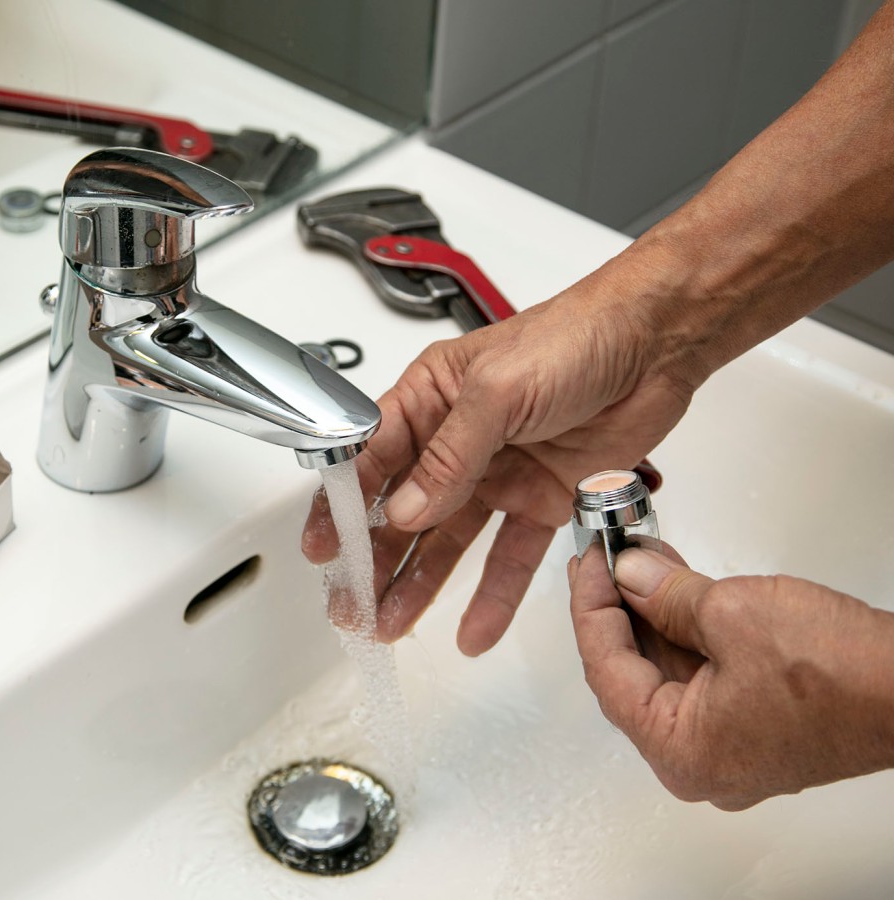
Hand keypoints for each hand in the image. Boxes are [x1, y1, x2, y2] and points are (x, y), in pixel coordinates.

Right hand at [303, 270, 697, 655]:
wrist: (659, 345)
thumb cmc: (576, 337)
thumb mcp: (498, 390)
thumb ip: (450, 455)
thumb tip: (405, 511)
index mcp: (431, 397)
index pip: (372, 457)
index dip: (342, 504)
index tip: (323, 548)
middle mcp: (458, 440)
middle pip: (403, 508)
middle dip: (373, 558)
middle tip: (350, 604)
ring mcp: (499, 474)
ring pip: (447, 541)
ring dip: (419, 583)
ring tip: (389, 624)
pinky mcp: (543, 500)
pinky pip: (510, 557)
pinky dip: (492, 596)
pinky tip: (473, 630)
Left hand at [570, 545, 893, 809]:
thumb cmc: (846, 676)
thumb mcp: (731, 614)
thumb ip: (665, 594)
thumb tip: (630, 575)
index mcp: (680, 752)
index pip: (606, 670)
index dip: (591, 606)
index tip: (589, 563)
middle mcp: (699, 763)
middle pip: (632, 673)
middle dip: (618, 606)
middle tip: (607, 557)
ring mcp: (730, 747)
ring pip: (667, 671)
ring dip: (652, 612)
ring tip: (641, 558)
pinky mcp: (756, 726)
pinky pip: (701, 675)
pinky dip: (685, 630)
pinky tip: (675, 587)